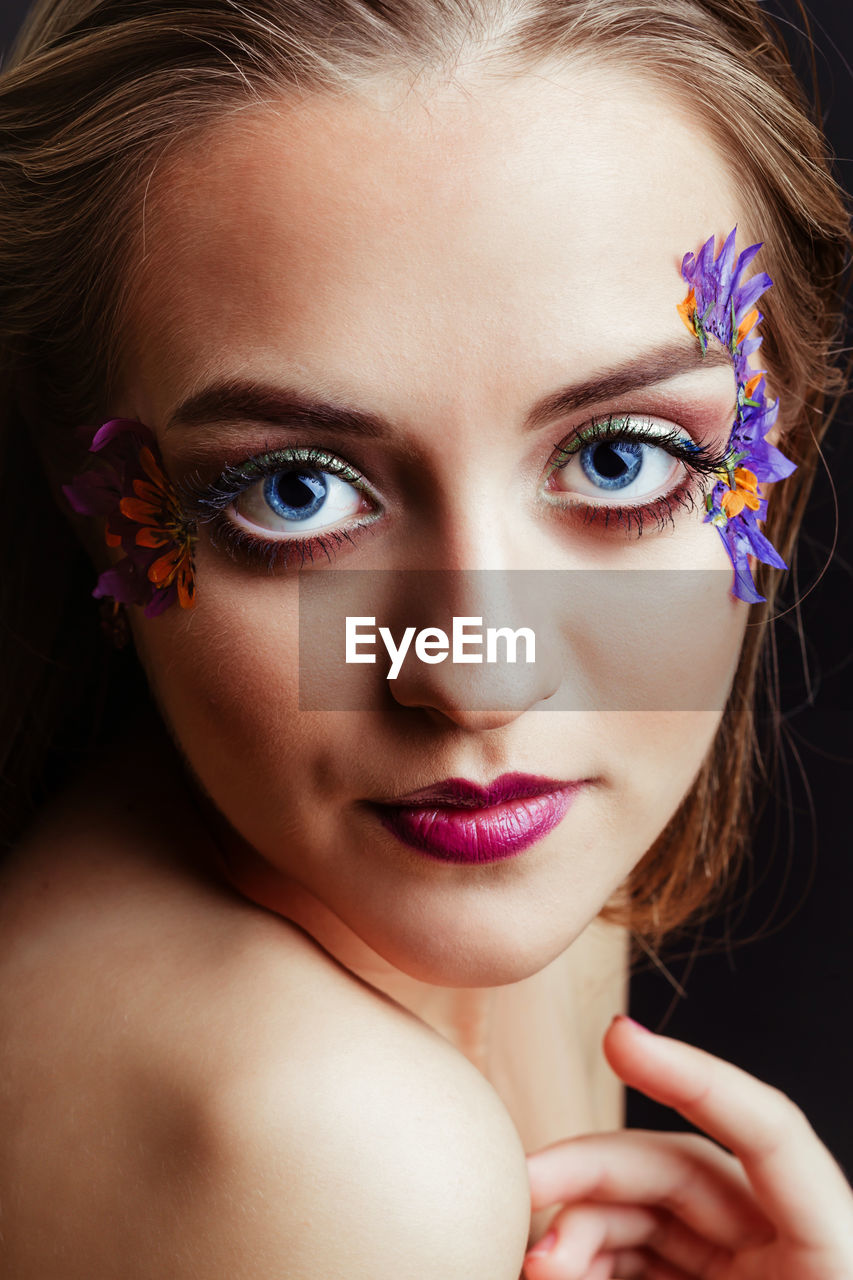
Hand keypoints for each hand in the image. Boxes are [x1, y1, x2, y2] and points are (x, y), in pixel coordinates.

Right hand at [522, 1015, 852, 1278]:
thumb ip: (643, 1275)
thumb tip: (549, 1248)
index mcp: (835, 1246)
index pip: (767, 1127)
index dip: (691, 1075)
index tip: (614, 1037)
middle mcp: (789, 1241)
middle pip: (680, 1168)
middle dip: (592, 1170)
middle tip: (526, 1183)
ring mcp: (749, 1269)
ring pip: (651, 1212)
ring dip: (582, 1225)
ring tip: (535, 1261)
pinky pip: (644, 1257)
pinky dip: (593, 1259)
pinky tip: (555, 1270)